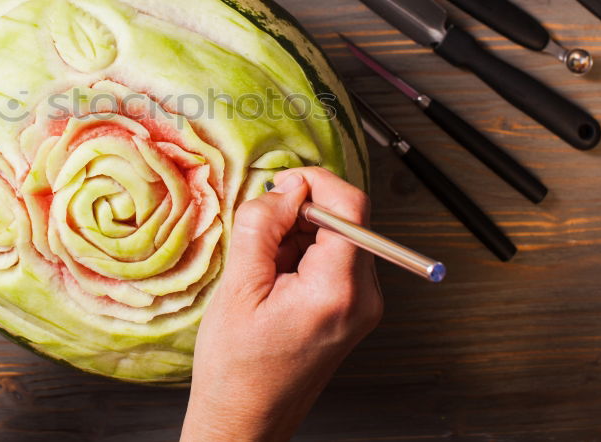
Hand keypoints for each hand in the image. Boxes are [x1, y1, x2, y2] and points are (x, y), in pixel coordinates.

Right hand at [181, 167, 382, 441]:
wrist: (246, 419)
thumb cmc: (236, 369)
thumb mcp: (238, 287)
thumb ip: (263, 226)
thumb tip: (285, 188)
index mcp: (337, 290)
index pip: (351, 208)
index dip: (316, 183)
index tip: (283, 185)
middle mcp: (363, 298)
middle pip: (348, 220)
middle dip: (302, 213)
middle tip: (262, 235)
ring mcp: (362, 306)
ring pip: (340, 236)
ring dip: (301, 235)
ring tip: (265, 268)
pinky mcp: (353, 310)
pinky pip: (337, 259)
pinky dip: (305, 254)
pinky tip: (277, 279)